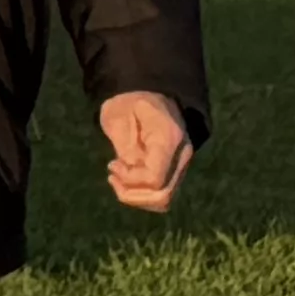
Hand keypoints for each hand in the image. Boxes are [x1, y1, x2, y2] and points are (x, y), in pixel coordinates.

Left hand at [99, 92, 195, 214]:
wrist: (147, 94)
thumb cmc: (129, 102)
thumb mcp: (119, 115)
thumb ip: (126, 145)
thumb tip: (131, 170)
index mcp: (170, 138)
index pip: (155, 179)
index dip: (130, 180)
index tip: (113, 164)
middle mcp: (181, 156)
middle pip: (162, 196)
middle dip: (131, 193)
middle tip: (113, 175)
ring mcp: (180, 165)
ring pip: (163, 201)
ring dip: (135, 197)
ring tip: (117, 178)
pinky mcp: (174, 171)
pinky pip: (160, 195)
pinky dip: (140, 195)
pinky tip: (124, 180)